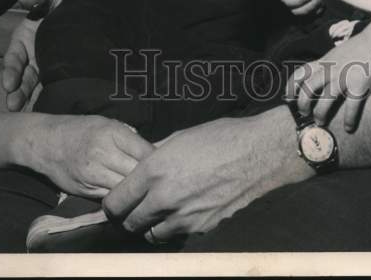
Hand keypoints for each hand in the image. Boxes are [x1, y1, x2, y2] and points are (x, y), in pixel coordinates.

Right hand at [2, 0, 71, 110]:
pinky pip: (52, 91)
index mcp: (25, 40)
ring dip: (27, 100)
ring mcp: (46, 70)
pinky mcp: (61, 77)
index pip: (14, 58)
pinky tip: (48, 113)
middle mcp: (32, 58)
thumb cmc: (68, 4)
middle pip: (21, 78)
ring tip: (23, 113)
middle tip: (13, 106)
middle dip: (16, 92)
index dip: (10, 71)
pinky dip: (48, 101)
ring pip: (33, 88)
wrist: (93, 15)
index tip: (8, 84)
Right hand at [30, 115, 154, 198]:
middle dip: (151, 179)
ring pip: (125, 190)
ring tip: (149, 193)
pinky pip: (111, 199)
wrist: (47, 143)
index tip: (167, 165)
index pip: (145, 151)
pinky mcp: (86, 191)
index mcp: (111, 133)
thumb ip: (128, 137)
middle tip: (163, 182)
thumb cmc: (80, 129)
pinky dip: (122, 200)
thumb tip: (152, 151)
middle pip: (137, 173)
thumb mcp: (106, 123)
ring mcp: (93, 175)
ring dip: (138, 193)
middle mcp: (103, 154)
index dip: (159, 161)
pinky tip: (130, 198)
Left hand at [103, 108, 308, 240]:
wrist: (258, 153)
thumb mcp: (179, 138)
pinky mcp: (202, 227)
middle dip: (128, 217)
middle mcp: (164, 197)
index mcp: (154, 171)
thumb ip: (154, 156)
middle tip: (134, 208)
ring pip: (151, 234)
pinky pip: (177, 233)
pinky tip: (183, 210)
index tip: (116, 201)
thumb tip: (140, 167)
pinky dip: (174, 227)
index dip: (112, 204)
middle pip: (130, 223)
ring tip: (159, 211)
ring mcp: (184, 216)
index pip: (116, 202)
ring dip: (150, 225)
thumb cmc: (219, 137)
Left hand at [286, 40, 370, 132]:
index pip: (301, 72)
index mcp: (325, 61)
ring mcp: (345, 77)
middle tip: (304, 113)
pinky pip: (351, 106)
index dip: (290, 86)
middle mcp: (331, 69)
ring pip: (325, 99)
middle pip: (309, 88)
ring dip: (320, 113)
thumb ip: (327, 63)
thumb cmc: (360, 48)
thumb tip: (318, 75)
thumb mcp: (337, 52)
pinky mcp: (359, 85)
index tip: (287, 98)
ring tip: (320, 122)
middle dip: (303, 103)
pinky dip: (349, 119)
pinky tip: (348, 128)